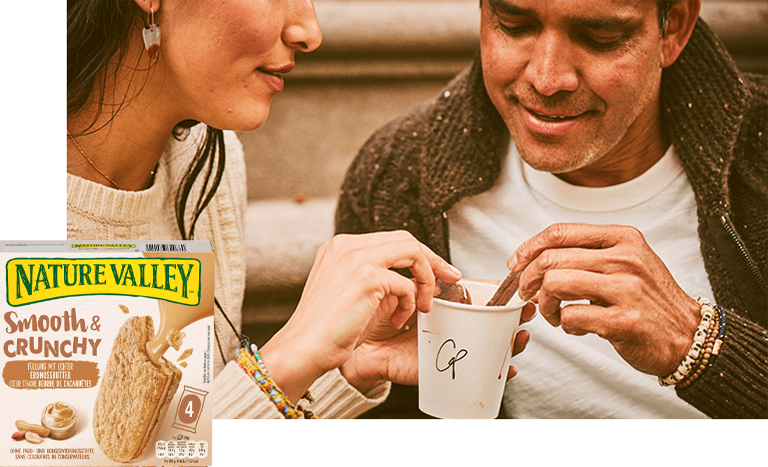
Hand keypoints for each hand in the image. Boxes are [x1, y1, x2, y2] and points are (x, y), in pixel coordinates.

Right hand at [260, 231, 461, 400]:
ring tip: (424, 304)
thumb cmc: (326, 329)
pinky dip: (410, 303)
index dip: (419, 254)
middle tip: (450, 279)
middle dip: (433, 259)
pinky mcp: (366, 277)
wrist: (303, 349)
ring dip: (425, 279)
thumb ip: (375, 278)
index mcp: (339, 246)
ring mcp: (355, 258)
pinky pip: (406, 283)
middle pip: (405, 238)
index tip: (438, 272)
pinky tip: (398, 321)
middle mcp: (346, 245)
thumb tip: (414, 279)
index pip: (390, 239)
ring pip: (411, 251)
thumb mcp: (350, 293)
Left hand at [339, 294, 536, 392]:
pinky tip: (507, 368)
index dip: (502, 297)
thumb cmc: (378, 315)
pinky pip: (476, 373)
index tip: (518, 291)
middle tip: (528, 312)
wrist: (359, 344)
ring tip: (521, 336)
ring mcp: (452, 349)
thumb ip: (423, 280)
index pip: (481, 300)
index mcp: (445, 307)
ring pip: (491, 347)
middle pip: (494, 324)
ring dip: (513, 343)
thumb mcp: (402, 292)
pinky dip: (495, 373)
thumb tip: (448, 274)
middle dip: (516, 319)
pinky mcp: (446, 369)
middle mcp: (453, 328)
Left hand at [510, 223, 700, 376]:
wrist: (687, 335)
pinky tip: (576, 327)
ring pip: (555, 284)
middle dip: (528, 279)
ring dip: (544, 304)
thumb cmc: (647, 299)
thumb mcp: (627, 261)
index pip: (559, 232)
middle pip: (551, 258)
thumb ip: (587, 253)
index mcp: (623, 238)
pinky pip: (571, 316)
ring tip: (554, 314)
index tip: (516, 264)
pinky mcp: (623, 321)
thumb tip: (532, 257)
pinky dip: (565, 325)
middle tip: (527, 294)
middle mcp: (625, 259)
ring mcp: (626, 289)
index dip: (529, 248)